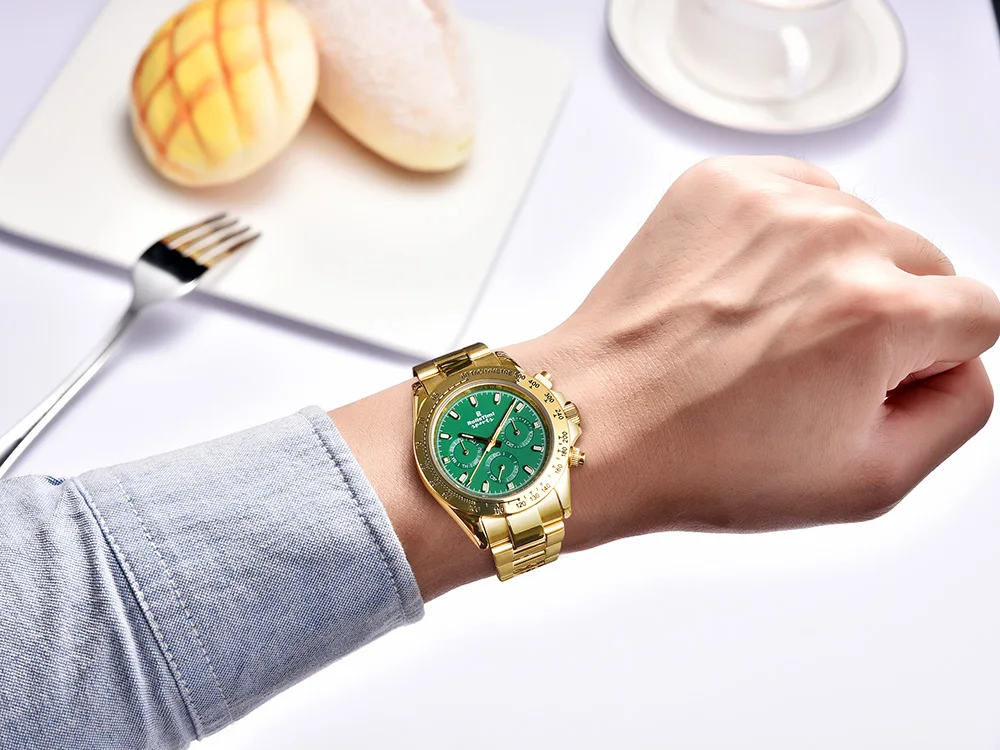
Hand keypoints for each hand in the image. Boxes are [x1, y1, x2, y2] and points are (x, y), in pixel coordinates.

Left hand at [334, 155, 999, 597]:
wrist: (596, 419)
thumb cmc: (702, 457)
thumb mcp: (866, 483)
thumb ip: (955, 413)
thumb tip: (960, 361)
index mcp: (880, 312)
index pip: (976, 315)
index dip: (923, 364)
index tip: (861, 386)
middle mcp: (832, 238)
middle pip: (920, 264)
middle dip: (881, 317)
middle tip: (801, 369)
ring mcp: (771, 201)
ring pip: (860, 227)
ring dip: (830, 274)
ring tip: (759, 333)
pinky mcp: (720, 183)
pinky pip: (799, 197)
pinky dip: (784, 240)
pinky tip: (740, 295)